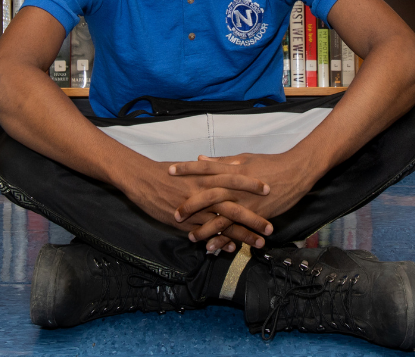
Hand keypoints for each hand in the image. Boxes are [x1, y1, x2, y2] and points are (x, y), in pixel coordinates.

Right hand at [115, 158, 272, 244]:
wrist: (143, 179)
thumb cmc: (167, 171)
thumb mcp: (192, 166)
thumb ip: (209, 168)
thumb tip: (225, 165)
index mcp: (207, 177)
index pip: (235, 179)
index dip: (252, 184)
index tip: (269, 188)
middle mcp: (204, 194)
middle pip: (235, 206)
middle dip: (255, 217)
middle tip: (271, 226)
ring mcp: (196, 210)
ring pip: (224, 224)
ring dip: (243, 234)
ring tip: (259, 242)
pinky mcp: (186, 222)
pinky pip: (207, 234)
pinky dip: (221, 241)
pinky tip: (232, 249)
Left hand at [169, 152, 322, 250]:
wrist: (296, 171)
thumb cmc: (270, 163)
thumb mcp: (244, 158)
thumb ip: (221, 162)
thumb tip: (201, 159)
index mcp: (232, 169)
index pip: (204, 168)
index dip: (186, 169)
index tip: (169, 171)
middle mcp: (236, 186)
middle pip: (208, 194)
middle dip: (190, 204)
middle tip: (175, 213)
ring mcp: (246, 201)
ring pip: (220, 215)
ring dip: (204, 227)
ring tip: (190, 236)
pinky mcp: (256, 213)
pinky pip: (237, 228)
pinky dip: (224, 237)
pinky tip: (212, 246)